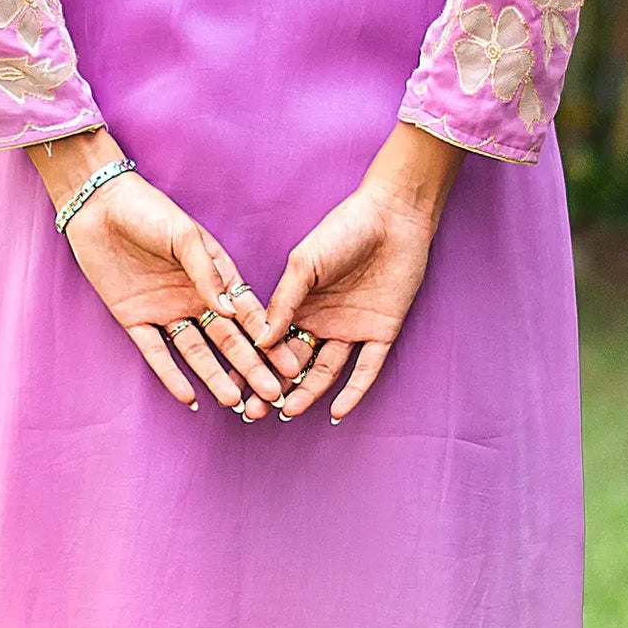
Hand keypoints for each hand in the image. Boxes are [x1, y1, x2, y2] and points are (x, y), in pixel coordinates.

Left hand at [30, 130, 283, 416]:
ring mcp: (166, 311)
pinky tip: (188, 397)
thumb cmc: (148, 211)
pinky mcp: (134, 319)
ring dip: (215, 376)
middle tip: (273, 394)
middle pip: (227, 340)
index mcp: (215, 276)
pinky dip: (170, 375)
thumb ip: (207, 273)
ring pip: (195, 352)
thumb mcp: (184, 235)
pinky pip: (155, 353)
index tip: (290, 364)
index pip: (248, 314)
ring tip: (235, 402)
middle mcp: (194, 298)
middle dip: (251, 367)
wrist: (98, 206)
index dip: (269, 339)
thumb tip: (229, 311)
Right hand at [260, 123, 463, 420]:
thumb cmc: (343, 230)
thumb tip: (261, 340)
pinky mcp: (382, 333)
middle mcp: (323, 322)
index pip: (274, 343)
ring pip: (328, 371)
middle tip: (254, 411)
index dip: (255, 365)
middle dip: (276, 387)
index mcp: (300, 305)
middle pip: (297, 363)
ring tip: (289, 410)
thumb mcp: (303, 263)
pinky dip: (354, 390)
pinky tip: (337, 411)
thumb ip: (284, 301)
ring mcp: (352, 330)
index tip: (235, 386)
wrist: (392, 216)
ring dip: (309, 392)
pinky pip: (367, 368)